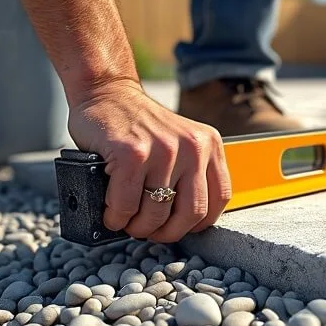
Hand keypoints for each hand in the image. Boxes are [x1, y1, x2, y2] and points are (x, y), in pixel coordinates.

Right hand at [67, 80, 231, 242]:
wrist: (107, 93)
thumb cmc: (139, 125)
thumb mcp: (180, 142)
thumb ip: (190, 172)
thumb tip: (185, 222)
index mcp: (209, 145)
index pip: (219, 199)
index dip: (198, 223)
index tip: (180, 227)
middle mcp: (192, 146)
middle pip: (191, 213)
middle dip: (167, 232)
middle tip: (149, 231)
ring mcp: (163, 149)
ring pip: (157, 213)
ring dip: (138, 227)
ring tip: (128, 221)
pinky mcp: (131, 154)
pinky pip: (127, 204)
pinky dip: (116, 217)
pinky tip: (112, 212)